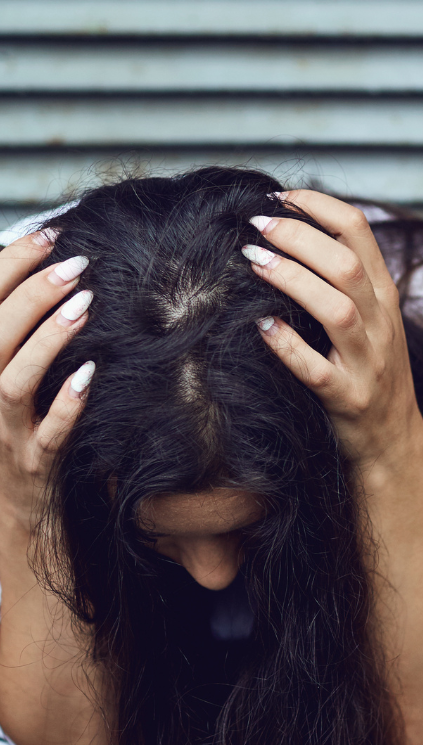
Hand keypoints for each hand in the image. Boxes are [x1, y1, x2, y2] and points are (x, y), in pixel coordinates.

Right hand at [0, 231, 94, 534]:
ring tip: (85, 303)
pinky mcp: (32, 463)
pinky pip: (48, 433)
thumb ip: (19, 331)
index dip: (7, 265)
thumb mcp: (7, 375)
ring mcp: (1, 432)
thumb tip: (50, 272)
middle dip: (28, 293)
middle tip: (74, 262)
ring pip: (11, 381)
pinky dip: (66, 403)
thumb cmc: (14, 430)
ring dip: (47, 340)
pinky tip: (91, 375)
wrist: (12, 512)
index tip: (45, 232)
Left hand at [244, 191, 422, 477]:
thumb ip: (347, 278)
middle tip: (256, 227)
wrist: (392, 438)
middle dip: (297, 237)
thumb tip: (293, 227)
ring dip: (292, 281)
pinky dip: (287, 346)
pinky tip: (261, 327)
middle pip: (346, 265)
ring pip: (337, 311)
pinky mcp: (348, 398)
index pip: (359, 231)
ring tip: (253, 262)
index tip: (279, 198)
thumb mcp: (373, 318)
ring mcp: (367, 363)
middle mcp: (381, 324)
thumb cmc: (370, 370)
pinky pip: (315, 369)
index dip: (317, 205)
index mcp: (384, 296)